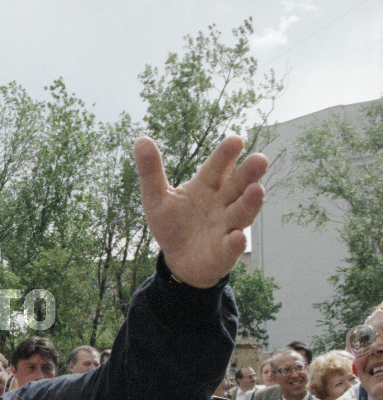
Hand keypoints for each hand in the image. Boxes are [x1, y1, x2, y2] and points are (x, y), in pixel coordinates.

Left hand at [135, 135, 267, 287]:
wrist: (179, 260)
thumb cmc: (172, 224)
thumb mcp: (156, 198)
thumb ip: (151, 171)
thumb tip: (141, 139)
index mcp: (206, 187)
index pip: (217, 168)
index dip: (225, 155)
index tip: (235, 140)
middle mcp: (222, 204)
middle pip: (238, 186)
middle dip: (249, 173)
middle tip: (259, 159)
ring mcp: (227, 227)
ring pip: (241, 212)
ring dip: (250, 202)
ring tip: (257, 190)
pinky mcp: (225, 252)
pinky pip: (231, 246)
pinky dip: (235, 242)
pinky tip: (237, 237)